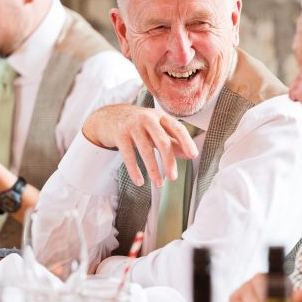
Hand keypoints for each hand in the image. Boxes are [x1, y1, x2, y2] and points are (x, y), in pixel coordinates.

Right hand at [81, 104, 197, 187]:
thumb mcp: (156, 128)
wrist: (108, 117)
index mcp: (160, 117)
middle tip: (173, 178)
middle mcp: (147, 119)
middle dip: (169, 161)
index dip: (186, 141)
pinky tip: (140, 181)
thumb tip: (190, 154)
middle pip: (162, 141)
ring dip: (153, 169)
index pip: (177, 128)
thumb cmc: (138, 124)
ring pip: (145, 150)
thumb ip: (172, 140)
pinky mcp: (119, 135)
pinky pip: (128, 155)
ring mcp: (132, 126)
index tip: (193, 155)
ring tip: (159, 184)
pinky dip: (134, 170)